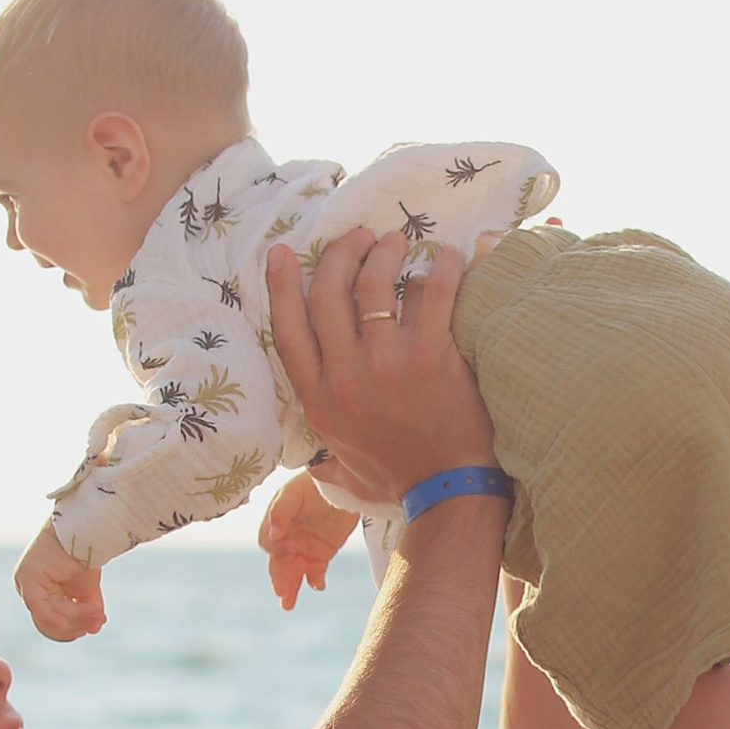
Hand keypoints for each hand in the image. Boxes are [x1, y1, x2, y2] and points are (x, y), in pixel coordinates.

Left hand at [15, 523, 105, 642]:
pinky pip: (39, 607)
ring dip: (75, 618)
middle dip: (76, 625)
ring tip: (97, 613)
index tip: (95, 625)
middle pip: (50, 623)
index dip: (73, 628)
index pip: (51, 622)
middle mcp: (28, 589)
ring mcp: (25, 583)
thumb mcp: (86, 588)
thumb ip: (87, 608)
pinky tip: (66, 625)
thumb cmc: (84, 553)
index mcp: (40, 592)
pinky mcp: (28, 578)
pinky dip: (53, 618)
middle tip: (97, 622)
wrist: (85, 527)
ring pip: (49, 617)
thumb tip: (94, 629)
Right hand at [258, 468, 361, 611]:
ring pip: (295, 573)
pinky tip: (318, 585)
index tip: (279, 549)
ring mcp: (304, 549)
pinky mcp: (322, 554)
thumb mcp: (293, 493)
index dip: (273, 548)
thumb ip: (281, 512)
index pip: (268, 543)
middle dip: (280, 579)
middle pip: (279, 564)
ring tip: (287, 605)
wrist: (342, 482)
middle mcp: (287, 540)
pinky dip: (316, 580)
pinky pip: (316, 573)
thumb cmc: (311, 484)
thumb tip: (274, 533)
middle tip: (282, 593)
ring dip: (292, 588)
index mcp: (276, 525)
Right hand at [264, 224, 494, 513]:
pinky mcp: (433, 358)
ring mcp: (388, 366)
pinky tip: (448, 257)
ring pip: (375, 283)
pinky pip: (434, 292)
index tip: (282, 251)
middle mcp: (346, 378)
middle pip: (328, 293)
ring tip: (398, 242)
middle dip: (341, 253)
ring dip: (386, 252)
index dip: (280, 285)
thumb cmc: (397, 474)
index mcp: (319, 399)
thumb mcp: (339, 456)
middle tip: (360, 237)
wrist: (449, 492)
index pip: (287, 330)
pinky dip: (442, 266)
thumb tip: (306, 409)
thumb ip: (322, 422)